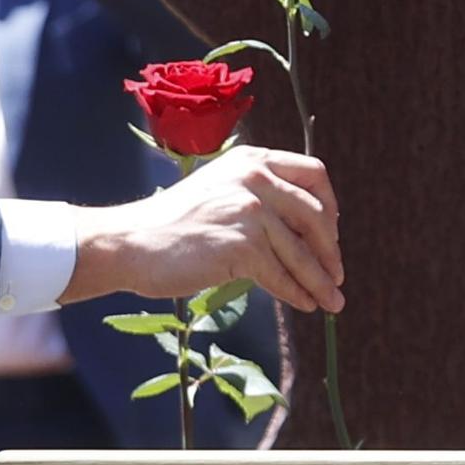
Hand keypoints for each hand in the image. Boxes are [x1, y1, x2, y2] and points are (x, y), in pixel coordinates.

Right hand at [67, 146, 344, 313]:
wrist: (129, 241)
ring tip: (331, 302)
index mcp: (250, 160)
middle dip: (330, 251)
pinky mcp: (243, 245)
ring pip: (303, 253)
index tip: (330, 232)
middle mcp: (254, 177)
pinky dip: (297, 293)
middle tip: (336, 274)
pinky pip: (282, 276)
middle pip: (317, 215)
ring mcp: (250, 210)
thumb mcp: (216, 190)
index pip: (313, 174)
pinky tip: (304, 304)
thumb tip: (306, 230)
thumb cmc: (169, 223)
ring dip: (321, 282)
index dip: (330, 205)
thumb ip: (255, 195)